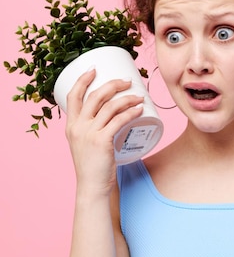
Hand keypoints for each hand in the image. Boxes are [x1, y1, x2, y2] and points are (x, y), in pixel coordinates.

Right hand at [65, 68, 143, 194]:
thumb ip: (93, 131)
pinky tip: (139, 109)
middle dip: (112, 84)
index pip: (73, 96)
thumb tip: (112, 119)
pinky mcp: (102, 141)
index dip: (83, 80)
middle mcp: (77, 127)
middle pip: (94, 96)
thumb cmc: (92, 168)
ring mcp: (89, 133)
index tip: (94, 69)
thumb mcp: (85, 145)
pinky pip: (118, 120)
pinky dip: (130, 112)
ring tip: (139, 96)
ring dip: (127, 98)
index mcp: (71, 126)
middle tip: (127, 81)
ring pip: (109, 106)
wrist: (91, 187)